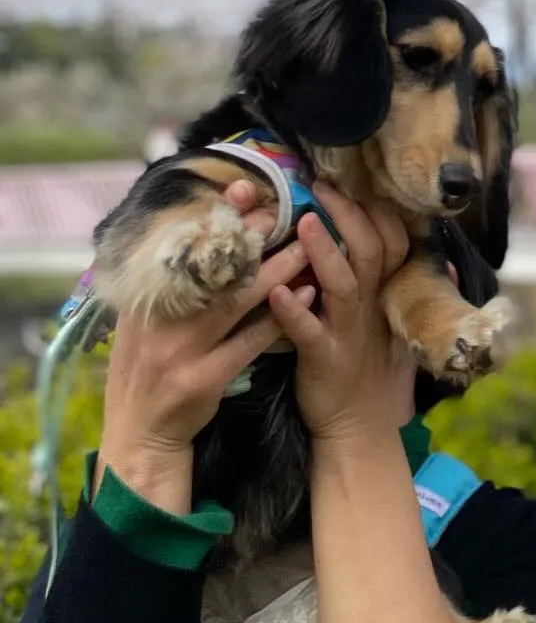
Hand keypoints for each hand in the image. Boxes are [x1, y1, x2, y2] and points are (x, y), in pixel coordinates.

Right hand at [98, 179, 311, 512]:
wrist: (140, 435)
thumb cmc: (149, 367)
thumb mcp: (144, 321)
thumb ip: (166, 281)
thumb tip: (198, 225)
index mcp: (144, 298)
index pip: (181, 245)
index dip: (215, 215)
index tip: (245, 187)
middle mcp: (159, 320)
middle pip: (211, 267)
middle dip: (251, 235)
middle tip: (287, 209)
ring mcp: (181, 350)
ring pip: (236, 300)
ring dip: (276, 269)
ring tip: (308, 245)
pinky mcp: (204, 378)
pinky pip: (250, 340)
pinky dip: (280, 315)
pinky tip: (307, 294)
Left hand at [268, 184, 413, 444]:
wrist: (359, 426)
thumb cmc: (369, 367)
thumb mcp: (396, 324)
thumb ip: (411, 289)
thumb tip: (449, 263)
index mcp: (383, 291)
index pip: (393, 239)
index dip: (375, 208)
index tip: (350, 179)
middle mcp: (370, 305)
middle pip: (371, 250)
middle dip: (348, 213)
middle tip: (321, 184)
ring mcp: (348, 330)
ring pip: (344, 284)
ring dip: (325, 252)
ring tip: (304, 221)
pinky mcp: (323, 358)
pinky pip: (309, 331)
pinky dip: (294, 311)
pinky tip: (278, 292)